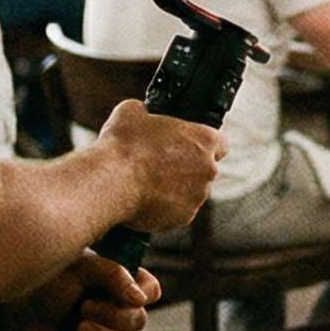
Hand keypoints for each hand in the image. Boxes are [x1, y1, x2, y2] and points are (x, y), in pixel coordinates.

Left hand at [1, 250, 163, 330]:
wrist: (14, 311)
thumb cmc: (46, 280)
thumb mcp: (82, 268)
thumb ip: (114, 275)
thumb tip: (140, 300)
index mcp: (118, 283)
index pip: (150, 290)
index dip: (143, 295)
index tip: (125, 295)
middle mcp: (115, 308)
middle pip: (139, 320)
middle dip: (114, 317)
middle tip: (84, 308)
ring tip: (78, 328)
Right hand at [99, 100, 225, 232]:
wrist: (110, 182)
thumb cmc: (123, 145)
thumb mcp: (132, 112)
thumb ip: (148, 113)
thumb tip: (142, 114)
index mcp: (205, 140)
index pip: (219, 143)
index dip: (203, 144)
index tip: (188, 146)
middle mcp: (208, 169)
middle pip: (205, 169)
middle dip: (187, 168)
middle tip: (161, 165)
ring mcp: (197, 196)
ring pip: (192, 192)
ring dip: (177, 189)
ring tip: (148, 184)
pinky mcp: (183, 218)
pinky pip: (179, 211)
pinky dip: (166, 207)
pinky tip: (145, 200)